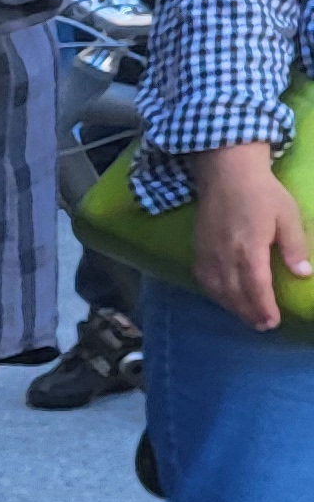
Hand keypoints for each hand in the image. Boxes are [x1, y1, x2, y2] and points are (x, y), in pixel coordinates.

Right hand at [189, 141, 312, 336]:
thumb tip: (303, 274)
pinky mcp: (198, 251)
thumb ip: (294, 246)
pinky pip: (205, 281)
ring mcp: (208, 255)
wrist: (227, 174)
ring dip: (232, 308)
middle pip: (236, 295)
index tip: (272, 322)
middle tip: (263, 326)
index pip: (256, 287)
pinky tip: (225, 299)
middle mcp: (225, 257)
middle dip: (249, 313)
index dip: (264, 307)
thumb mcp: (288, 215)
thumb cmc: (262, 193)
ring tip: (247, 317)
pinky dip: (215, 295)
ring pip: (218, 291)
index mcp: (249, 249)